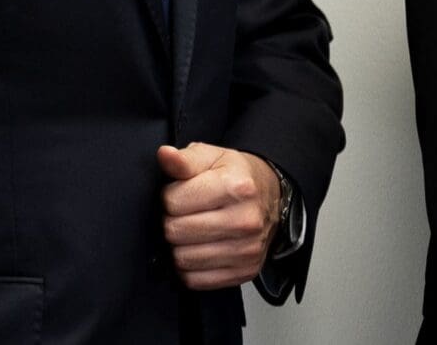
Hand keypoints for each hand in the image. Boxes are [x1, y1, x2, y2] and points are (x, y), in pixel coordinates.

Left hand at [154, 142, 282, 289]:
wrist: (271, 198)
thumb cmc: (237, 178)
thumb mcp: (212, 158)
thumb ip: (185, 159)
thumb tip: (165, 155)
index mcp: (237, 187)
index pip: (172, 202)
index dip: (170, 197)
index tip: (182, 194)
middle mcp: (246, 220)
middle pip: (175, 232)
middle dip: (172, 222)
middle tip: (186, 214)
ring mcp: (247, 249)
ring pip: (182, 259)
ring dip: (180, 246)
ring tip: (193, 231)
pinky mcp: (244, 271)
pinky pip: (195, 280)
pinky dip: (191, 268)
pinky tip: (201, 249)